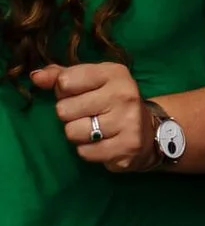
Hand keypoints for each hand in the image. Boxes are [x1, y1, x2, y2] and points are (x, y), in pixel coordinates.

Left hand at [31, 62, 153, 171]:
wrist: (148, 131)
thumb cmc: (110, 101)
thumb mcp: (89, 81)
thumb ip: (60, 75)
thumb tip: (36, 77)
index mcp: (114, 73)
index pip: (64, 81)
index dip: (64, 91)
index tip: (80, 94)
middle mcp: (124, 95)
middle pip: (64, 109)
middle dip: (70, 115)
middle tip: (89, 115)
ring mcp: (128, 121)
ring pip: (72, 132)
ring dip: (78, 134)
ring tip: (95, 130)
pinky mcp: (127, 147)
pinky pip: (85, 152)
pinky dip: (89, 150)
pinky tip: (103, 143)